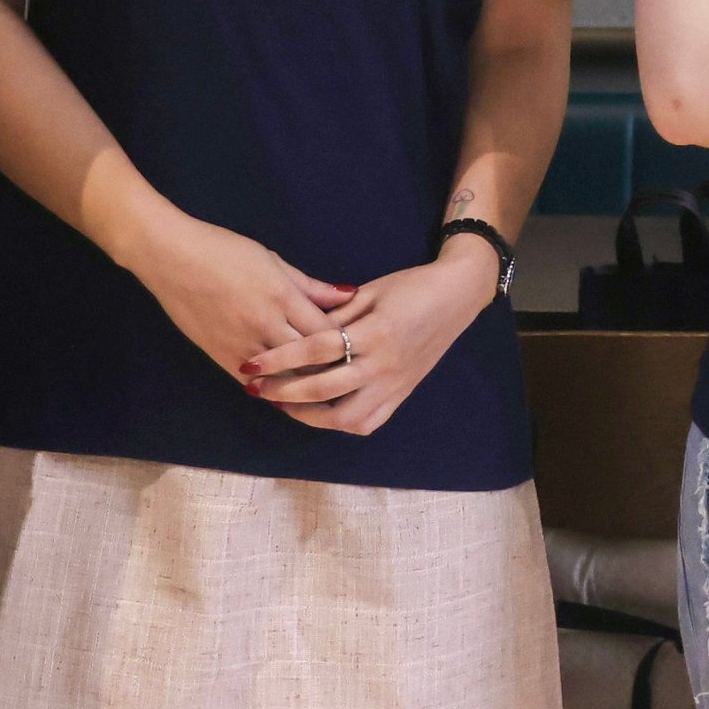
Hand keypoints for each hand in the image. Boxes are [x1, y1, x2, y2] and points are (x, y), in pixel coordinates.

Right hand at [120, 206, 346, 375]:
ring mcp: (241, 343)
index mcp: (282, 297)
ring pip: (283, 377)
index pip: (328, 333)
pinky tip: (285, 391)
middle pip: (310, 360)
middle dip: (330, 367)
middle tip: (347, 374)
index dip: (345, 343)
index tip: (356, 347)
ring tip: (321, 387)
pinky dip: (271, 388)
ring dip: (302, 382)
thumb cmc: (224, 251)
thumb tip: (349, 296)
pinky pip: (253, 382)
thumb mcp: (273, 261)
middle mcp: (265, 324)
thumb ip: (311, 285)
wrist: (171, 258)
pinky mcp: (220, 355)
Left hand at [239, 253, 494, 435]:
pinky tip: (321, 413)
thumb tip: (294, 324)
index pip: (317, 350)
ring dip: (310, 415)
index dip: (280, 358)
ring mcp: (396, 383)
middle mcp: (385, 363)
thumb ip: (334, 311)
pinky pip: (369, 422)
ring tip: (285, 404)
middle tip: (256, 388)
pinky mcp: (403, 394)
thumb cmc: (412, 286)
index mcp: (375, 331)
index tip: (251, 364)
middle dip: (284, 391)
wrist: (458, 296)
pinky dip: (341, 423)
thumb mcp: (371, 290)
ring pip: (346, 417)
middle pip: (324, 388)